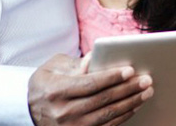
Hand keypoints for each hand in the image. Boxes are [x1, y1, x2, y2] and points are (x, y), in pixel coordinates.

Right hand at [27, 54, 153, 125]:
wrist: (29, 110)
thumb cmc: (45, 84)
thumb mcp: (53, 67)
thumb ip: (76, 63)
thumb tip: (95, 58)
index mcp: (56, 91)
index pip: (90, 84)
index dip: (111, 77)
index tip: (130, 70)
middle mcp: (63, 111)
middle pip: (103, 100)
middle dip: (128, 89)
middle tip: (146, 80)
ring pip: (107, 115)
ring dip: (130, 103)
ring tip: (146, 92)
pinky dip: (123, 116)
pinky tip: (134, 106)